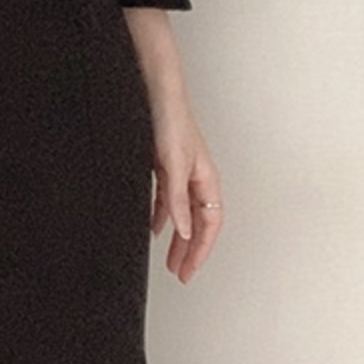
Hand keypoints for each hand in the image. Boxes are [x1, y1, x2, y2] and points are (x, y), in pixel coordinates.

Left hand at [148, 96, 223, 283]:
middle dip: (191, 250)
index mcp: (206, 178)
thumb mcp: (172, 164)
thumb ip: (176, 198)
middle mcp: (196, 177)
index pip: (210, 224)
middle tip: (181, 273)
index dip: (201, 250)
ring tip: (170, 259)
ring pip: (182, 213)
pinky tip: (154, 226)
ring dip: (177, 237)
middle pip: (198, 223)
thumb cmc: (170, 118)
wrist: (154, 90)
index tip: (188, 271)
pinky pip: (167, 199)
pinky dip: (162, 216)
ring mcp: (180, 171)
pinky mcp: (163, 165)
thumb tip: (181, 230)